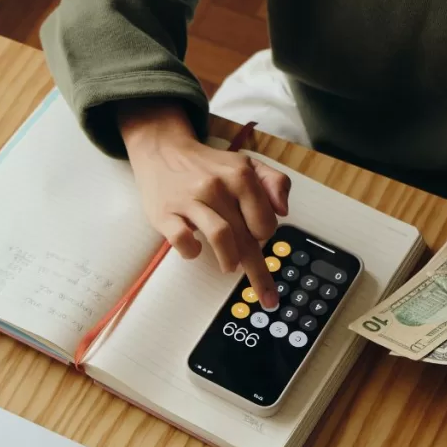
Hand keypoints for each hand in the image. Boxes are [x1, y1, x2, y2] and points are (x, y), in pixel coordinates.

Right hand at [118, 99, 290, 308]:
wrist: (163, 151)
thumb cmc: (208, 166)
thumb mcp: (246, 164)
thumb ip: (273, 182)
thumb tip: (283, 211)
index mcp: (240, 175)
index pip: (265, 221)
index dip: (264, 234)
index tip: (256, 238)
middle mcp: (217, 186)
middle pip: (247, 236)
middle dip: (259, 271)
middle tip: (266, 295)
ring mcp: (190, 200)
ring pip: (221, 237)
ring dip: (230, 260)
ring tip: (229, 267)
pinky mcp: (166, 213)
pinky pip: (182, 239)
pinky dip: (191, 251)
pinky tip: (193, 249)